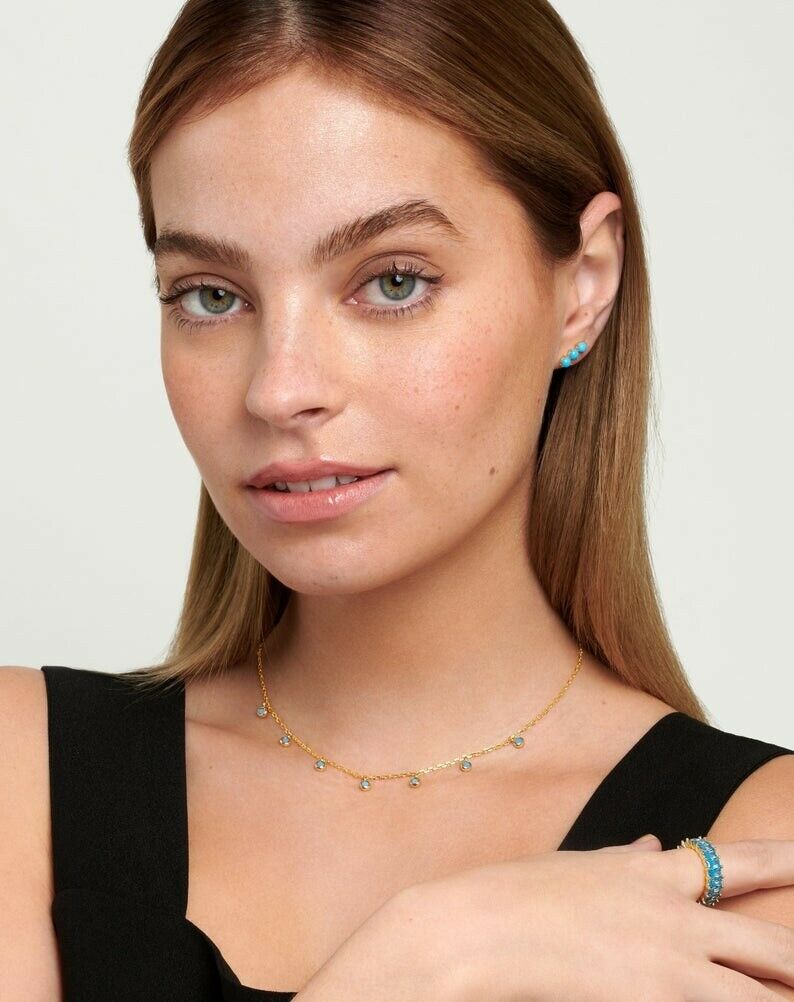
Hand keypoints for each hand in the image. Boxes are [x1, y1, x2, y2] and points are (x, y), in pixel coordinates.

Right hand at [295, 836, 793, 1000]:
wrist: (477, 929)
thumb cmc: (518, 895)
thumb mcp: (577, 865)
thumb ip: (625, 857)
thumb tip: (653, 842)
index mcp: (654, 873)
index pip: (738, 861)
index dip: (785, 859)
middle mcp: (676, 918)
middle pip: (774, 942)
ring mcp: (670, 969)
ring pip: (759, 996)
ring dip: (774, 997)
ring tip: (788, 998)